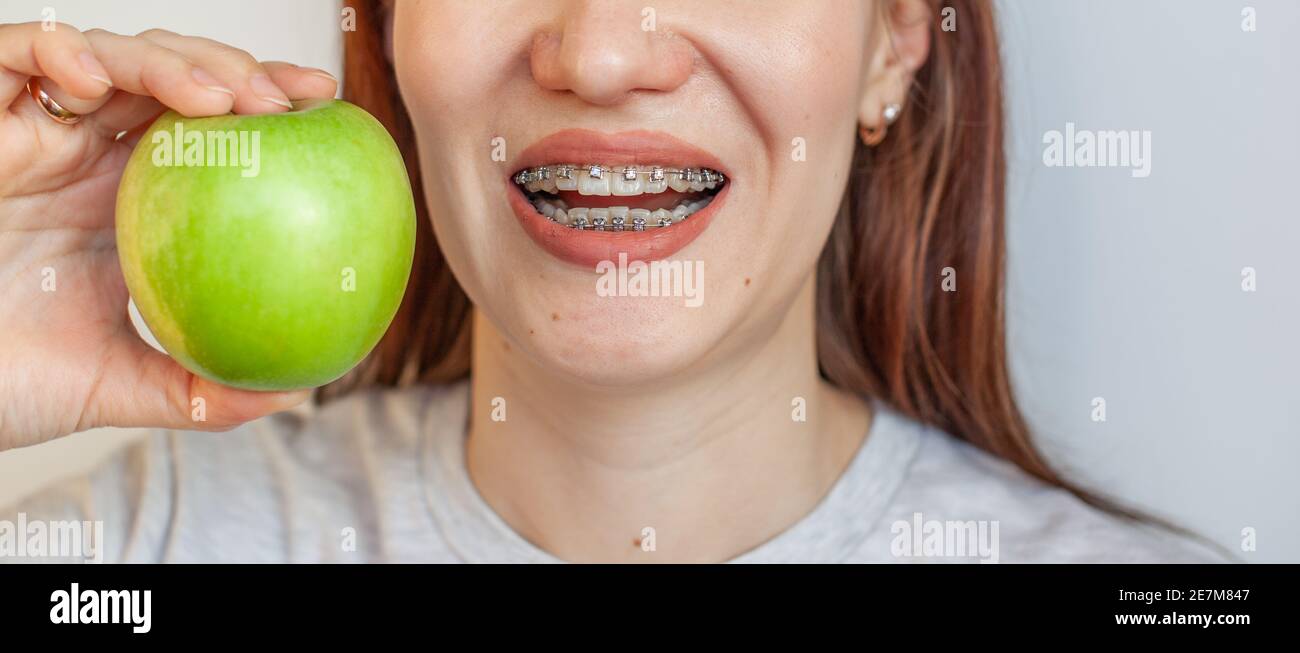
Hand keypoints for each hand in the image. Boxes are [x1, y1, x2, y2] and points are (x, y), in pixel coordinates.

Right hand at [0, 22, 338, 448]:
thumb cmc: (6, 380)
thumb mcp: (117, 387)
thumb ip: (198, 390)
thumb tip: (295, 392)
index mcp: (135, 201)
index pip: (213, 132)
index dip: (268, 105)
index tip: (327, 108)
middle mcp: (90, 156)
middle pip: (174, 79)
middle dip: (236, 70)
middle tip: (288, 101)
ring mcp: (34, 132)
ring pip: (109, 56)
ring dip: (167, 60)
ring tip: (218, 97)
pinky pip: (10, 56)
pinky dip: (55, 51)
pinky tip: (95, 82)